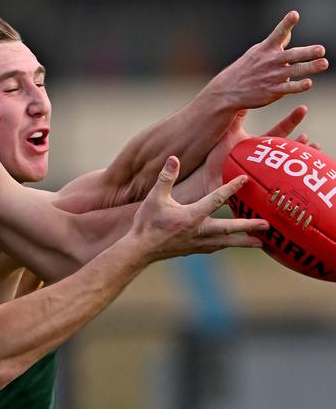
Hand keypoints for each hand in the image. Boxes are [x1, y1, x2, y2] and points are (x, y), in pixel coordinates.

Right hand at [130, 156, 266, 262]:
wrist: (139, 250)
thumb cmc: (147, 223)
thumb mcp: (155, 198)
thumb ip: (166, 177)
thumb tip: (174, 158)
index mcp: (191, 216)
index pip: (216, 199)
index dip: (231, 187)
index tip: (246, 179)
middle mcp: (199, 231)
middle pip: (229, 228)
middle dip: (249, 226)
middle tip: (267, 226)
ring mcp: (197, 243)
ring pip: (226, 242)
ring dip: (244, 241)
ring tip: (261, 243)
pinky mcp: (193, 249)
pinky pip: (215, 247)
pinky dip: (226, 244)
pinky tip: (230, 244)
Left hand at [198, 105, 319, 194]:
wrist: (203, 179)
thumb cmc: (215, 157)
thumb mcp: (228, 133)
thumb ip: (236, 116)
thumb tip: (242, 91)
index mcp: (258, 146)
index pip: (279, 132)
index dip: (291, 121)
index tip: (303, 108)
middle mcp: (264, 160)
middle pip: (287, 151)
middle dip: (301, 145)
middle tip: (310, 139)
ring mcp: (261, 173)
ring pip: (285, 168)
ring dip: (297, 163)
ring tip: (307, 156)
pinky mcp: (255, 187)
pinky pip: (271, 187)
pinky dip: (280, 183)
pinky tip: (286, 180)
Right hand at [199, 11, 327, 111]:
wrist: (227, 91)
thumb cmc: (244, 69)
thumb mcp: (256, 53)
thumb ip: (275, 44)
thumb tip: (288, 33)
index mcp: (266, 49)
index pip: (278, 34)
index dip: (286, 23)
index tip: (294, 14)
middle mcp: (271, 61)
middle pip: (292, 55)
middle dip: (307, 52)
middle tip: (321, 49)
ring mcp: (272, 77)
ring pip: (295, 71)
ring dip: (309, 67)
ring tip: (324, 63)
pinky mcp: (272, 91)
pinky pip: (288, 88)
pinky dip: (298, 86)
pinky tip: (308, 83)